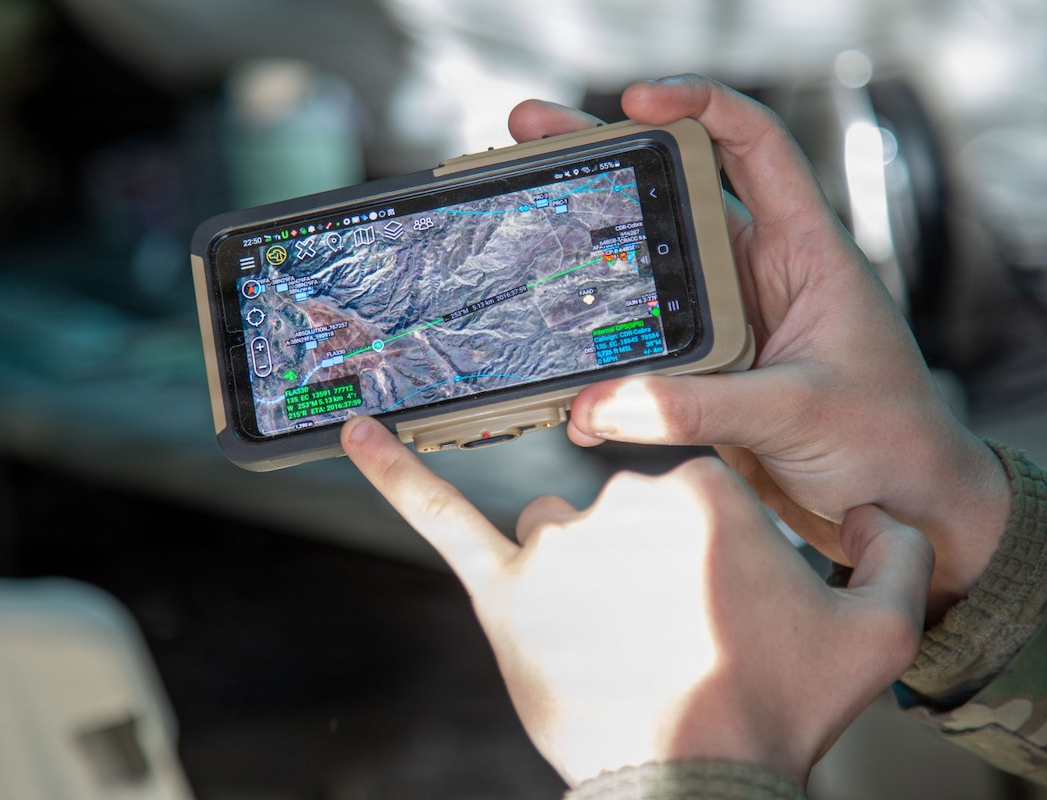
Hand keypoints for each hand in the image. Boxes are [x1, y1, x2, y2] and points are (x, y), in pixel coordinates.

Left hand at [341, 416, 932, 787]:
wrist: (697, 785)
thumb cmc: (779, 709)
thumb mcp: (878, 635)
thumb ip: (894, 558)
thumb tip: (877, 515)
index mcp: (702, 495)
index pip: (689, 493)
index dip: (706, 555)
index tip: (716, 600)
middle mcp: (622, 505)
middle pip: (621, 513)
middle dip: (645, 567)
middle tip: (672, 634)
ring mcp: (557, 550)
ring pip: (556, 532)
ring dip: (577, 569)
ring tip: (610, 634)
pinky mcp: (504, 594)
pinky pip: (440, 519)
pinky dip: (395, 474)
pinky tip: (356, 432)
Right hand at [508, 76, 1008, 622]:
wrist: (899, 516)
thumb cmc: (890, 444)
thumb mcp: (798, 412)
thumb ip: (698, 407)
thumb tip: (599, 403)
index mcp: (804, 251)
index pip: (755, 146)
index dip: (697, 107)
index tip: (634, 102)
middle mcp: (758, 275)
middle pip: (673, 193)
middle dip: (603, 159)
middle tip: (532, 136)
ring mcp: (723, 323)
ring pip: (643, 270)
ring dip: (584, 254)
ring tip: (520, 227)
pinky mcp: (699, 374)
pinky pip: (637, 348)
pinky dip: (599, 362)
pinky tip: (568, 382)